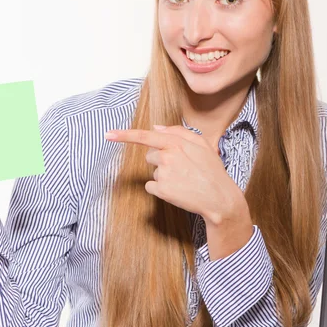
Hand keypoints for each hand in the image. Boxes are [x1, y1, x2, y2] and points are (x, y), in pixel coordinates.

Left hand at [104, 124, 248, 224]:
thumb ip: (179, 132)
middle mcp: (168, 156)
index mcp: (176, 143)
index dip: (124, 135)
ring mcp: (164, 174)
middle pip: (150, 156)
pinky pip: (152, 186)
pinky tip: (178, 191)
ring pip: (153, 172)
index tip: (108, 134)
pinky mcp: (161, 190)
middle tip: (182, 169)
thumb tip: (156, 127)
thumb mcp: (202, 145)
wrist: (219, 198)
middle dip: (162, 161)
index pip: (146, 136)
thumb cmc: (212, 171)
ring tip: (184, 181)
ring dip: (164, 176)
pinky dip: (161, 189)